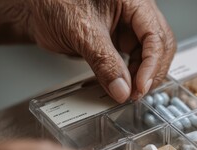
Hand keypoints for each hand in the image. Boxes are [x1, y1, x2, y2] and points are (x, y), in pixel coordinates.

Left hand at [2, 0, 175, 102]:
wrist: (36, 10)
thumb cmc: (54, 4)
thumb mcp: (82, 33)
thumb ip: (104, 62)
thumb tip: (122, 90)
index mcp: (133, 2)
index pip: (155, 35)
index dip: (152, 64)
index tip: (140, 87)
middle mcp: (136, 14)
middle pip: (160, 46)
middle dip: (152, 72)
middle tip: (137, 93)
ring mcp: (130, 28)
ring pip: (150, 56)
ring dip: (143, 77)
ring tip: (129, 93)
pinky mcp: (121, 42)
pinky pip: (135, 61)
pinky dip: (131, 76)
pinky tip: (123, 86)